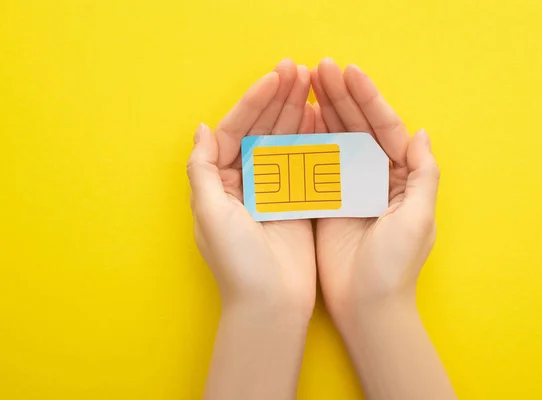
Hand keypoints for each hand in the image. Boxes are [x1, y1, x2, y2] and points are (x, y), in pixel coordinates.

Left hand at [187, 59, 315, 318]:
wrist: (271, 304)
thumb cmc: (236, 263)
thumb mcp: (208, 214)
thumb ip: (202, 170)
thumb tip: (201, 128)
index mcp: (219, 182)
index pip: (234, 130)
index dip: (253, 102)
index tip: (275, 79)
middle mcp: (244, 183)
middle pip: (261, 131)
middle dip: (278, 100)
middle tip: (300, 71)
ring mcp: (272, 191)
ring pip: (284, 142)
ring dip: (296, 113)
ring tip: (311, 84)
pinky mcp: (297, 203)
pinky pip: (304, 164)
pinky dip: (312, 141)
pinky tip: (320, 117)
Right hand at [311, 58, 453, 398]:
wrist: (367, 306)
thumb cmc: (395, 266)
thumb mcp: (419, 219)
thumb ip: (424, 175)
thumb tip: (421, 133)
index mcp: (402, 177)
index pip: (385, 128)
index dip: (368, 99)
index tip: (348, 73)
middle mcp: (377, 177)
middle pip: (359, 128)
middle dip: (341, 97)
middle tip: (320, 69)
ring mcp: (350, 187)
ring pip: (336, 140)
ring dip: (323, 111)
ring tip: (306, 83)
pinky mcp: (327, 200)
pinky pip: (316, 164)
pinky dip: (308, 141)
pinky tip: (297, 119)